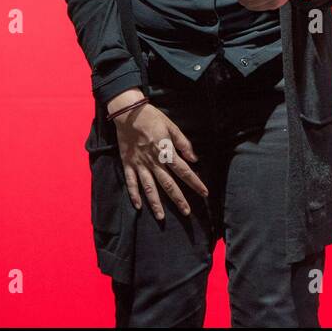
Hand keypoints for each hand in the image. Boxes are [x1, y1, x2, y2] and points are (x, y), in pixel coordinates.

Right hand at [107, 88, 208, 219]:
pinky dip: (134, 194)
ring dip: (156, 203)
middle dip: (178, 199)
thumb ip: (183, 143)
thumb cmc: (153, 118)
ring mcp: (139, 164)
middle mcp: (153, 161)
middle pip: (168, 184)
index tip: (204, 193)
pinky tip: (139, 206)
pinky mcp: (127, 164)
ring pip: (149, 187)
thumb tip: (194, 159)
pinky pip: (131, 182)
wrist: (128, 113)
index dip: (195, 182)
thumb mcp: (172, 127)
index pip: (184, 171)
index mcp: (166, 151)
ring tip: (161, 217)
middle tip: (186, 213)